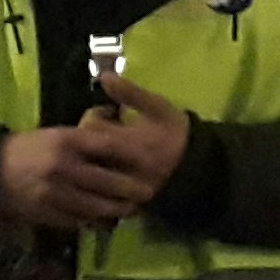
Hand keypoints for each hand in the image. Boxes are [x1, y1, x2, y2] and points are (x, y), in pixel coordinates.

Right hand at [0, 122, 162, 229]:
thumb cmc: (35, 147)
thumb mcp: (61, 133)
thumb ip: (90, 137)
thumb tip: (124, 129)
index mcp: (68, 141)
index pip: (110, 147)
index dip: (134, 156)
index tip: (152, 161)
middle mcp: (62, 166)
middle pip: (106, 181)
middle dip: (131, 189)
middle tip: (149, 192)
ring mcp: (52, 192)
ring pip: (94, 206)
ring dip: (116, 210)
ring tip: (132, 210)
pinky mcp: (44, 212)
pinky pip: (76, 220)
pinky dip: (93, 221)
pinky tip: (106, 221)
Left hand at [82, 73, 194, 194]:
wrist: (196, 169)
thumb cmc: (174, 134)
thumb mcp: (158, 108)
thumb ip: (131, 94)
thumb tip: (105, 76)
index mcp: (129, 143)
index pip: (91, 127)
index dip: (96, 116)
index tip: (110, 113)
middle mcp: (121, 168)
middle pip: (83, 152)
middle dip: (87, 140)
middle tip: (102, 133)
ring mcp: (119, 189)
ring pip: (86, 172)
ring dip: (87, 160)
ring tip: (101, 151)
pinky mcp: (119, 203)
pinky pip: (92, 193)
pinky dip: (91, 181)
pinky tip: (101, 171)